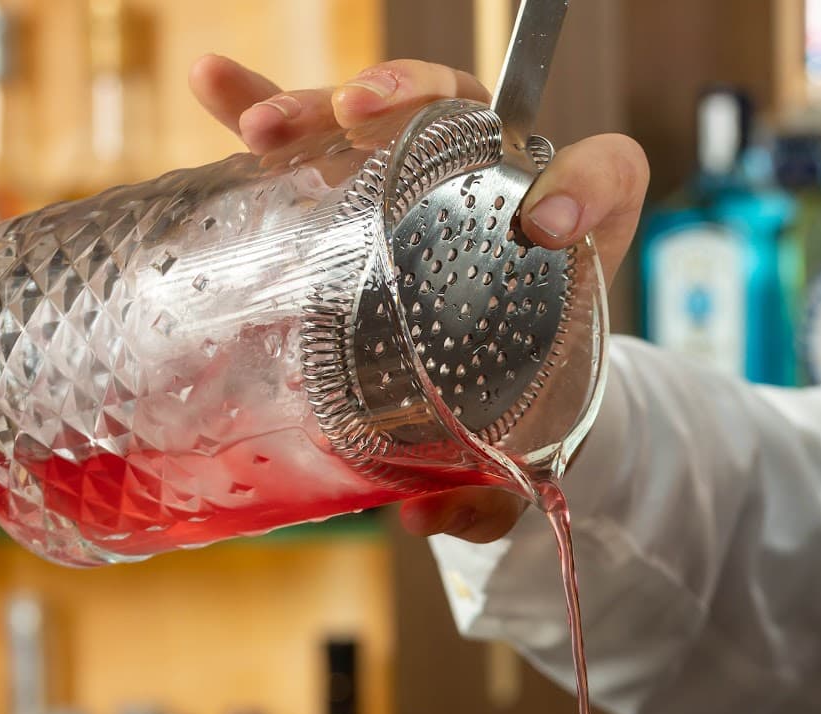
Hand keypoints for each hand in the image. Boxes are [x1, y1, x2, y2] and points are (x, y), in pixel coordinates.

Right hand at [188, 54, 648, 541]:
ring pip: (387, 115)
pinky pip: (311, 140)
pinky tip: (213, 87)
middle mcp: (495, 195)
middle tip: (368, 123)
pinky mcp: (358, 194)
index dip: (587, 184)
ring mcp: (422, 187)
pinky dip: (259, 106)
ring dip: (324, 103)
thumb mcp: (519, 463)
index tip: (546, 225)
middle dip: (419, 100)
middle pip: (472, 112)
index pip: (606, 175)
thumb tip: (425, 519)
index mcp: (569, 250)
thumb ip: (490, 497)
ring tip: (272, 131)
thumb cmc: (521, 423)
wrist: (492, 406)